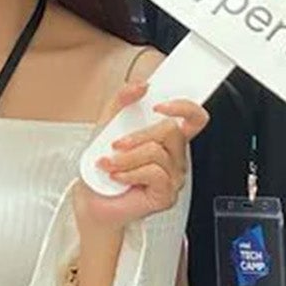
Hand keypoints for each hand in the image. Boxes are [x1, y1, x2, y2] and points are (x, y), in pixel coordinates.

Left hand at [73, 84, 205, 231]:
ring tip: (111, 164)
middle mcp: (174, 157)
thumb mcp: (107, 125)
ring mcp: (173, 177)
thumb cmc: (103, 166)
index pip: (193, 118)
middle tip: (117, 144)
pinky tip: (118, 177)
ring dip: (127, 157)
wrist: (91, 200)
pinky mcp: (166, 196)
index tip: (159, 105)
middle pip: (172, 131)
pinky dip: (129, 172)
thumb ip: (122, 100)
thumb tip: (139, 85)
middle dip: (139, 135)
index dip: (184, 107)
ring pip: (157, 152)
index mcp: (166, 138)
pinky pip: (153, 173)